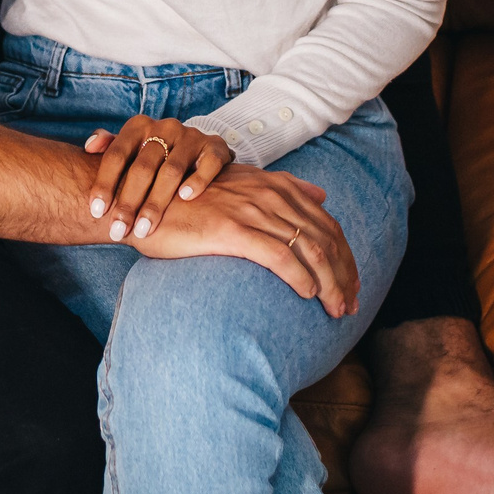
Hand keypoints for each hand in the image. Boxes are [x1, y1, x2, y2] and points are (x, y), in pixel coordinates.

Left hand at [83, 116, 231, 241]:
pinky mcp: (214, 147)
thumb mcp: (132, 147)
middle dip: (128, 203)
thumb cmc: (155, 155)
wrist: (198, 149)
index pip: (117, 155)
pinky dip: (197, 181)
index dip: (104, 183)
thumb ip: (110, 147)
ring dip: (156, 203)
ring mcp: (191, 136)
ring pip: (171, 170)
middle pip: (142, 167)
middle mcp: (164, 127)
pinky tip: (185, 198)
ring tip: (144, 229)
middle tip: (118, 230)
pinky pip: (207, 164)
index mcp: (139, 126)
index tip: (96, 212)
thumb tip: (90, 147)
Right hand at [127, 164, 360, 318]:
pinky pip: (280, 257)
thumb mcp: (239, 184)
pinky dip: (301, 278)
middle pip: (325, 238)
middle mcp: (268, 195)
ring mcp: (251, 211)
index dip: (344, 255)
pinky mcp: (232, 230)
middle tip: (350, 304)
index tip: (351, 283)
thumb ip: (281, 187)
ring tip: (336, 309)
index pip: (325, 223)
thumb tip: (320, 195)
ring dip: (330, 283)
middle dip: (344, 274)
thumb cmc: (190, 199)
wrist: (142, 200)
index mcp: (274, 185)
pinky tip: (308, 296)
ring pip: (310, 250)